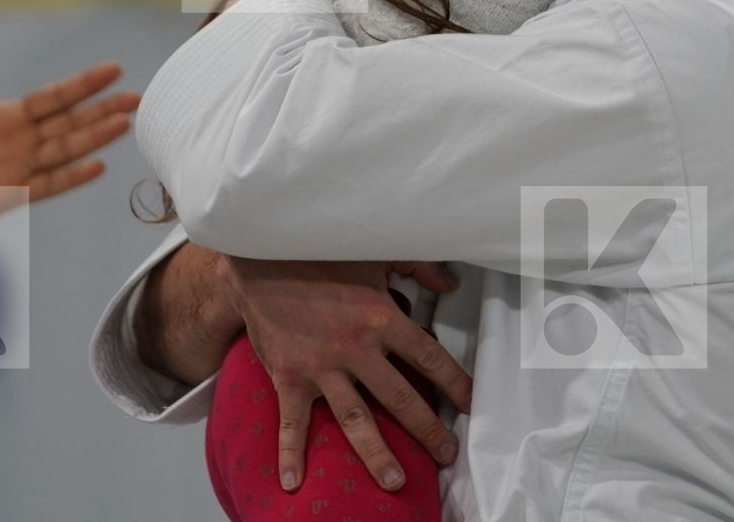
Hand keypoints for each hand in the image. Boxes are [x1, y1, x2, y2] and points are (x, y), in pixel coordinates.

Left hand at [0, 34, 135, 245]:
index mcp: (4, 120)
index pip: (53, 98)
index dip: (84, 84)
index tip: (114, 69)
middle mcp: (18, 144)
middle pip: (71, 123)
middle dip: (104, 109)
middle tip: (139, 97)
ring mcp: (16, 171)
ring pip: (65, 151)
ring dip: (96, 138)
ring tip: (126, 123)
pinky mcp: (5, 197)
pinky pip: (44, 186)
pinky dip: (71, 178)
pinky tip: (98, 168)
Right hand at [217, 256, 470, 493]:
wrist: (263, 257)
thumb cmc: (324, 254)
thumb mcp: (378, 253)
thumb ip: (419, 267)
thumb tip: (452, 284)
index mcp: (381, 317)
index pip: (428, 357)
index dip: (454, 383)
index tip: (470, 405)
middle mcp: (355, 348)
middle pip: (400, 397)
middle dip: (427, 430)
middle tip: (447, 454)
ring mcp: (321, 367)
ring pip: (355, 419)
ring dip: (376, 454)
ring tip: (396, 482)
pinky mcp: (288, 377)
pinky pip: (291, 422)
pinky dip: (291, 453)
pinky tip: (295, 481)